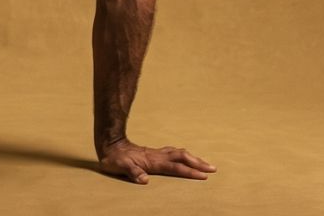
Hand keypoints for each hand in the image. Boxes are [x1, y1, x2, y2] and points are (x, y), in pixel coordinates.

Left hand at [97, 138, 216, 184]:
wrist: (110, 143)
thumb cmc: (114, 158)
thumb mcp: (120, 167)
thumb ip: (132, 172)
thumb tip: (144, 180)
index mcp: (152, 161)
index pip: (175, 167)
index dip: (189, 172)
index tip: (203, 176)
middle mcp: (158, 155)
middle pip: (182, 157)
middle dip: (198, 163)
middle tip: (213, 168)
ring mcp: (157, 153)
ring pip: (180, 153)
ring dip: (193, 158)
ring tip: (206, 163)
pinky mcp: (155, 154)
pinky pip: (174, 153)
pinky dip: (184, 156)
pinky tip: (187, 158)